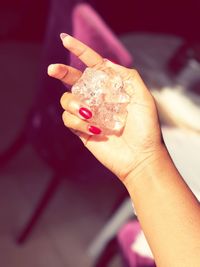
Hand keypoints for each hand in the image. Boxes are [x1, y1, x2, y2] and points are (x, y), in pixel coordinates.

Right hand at [48, 34, 162, 181]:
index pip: (93, 66)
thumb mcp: (142, 97)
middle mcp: (97, 99)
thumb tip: (104, 63)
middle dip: (62, 72)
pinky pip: (68, 119)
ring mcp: (88, 114)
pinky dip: (79, 122)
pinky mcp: (81, 129)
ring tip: (89, 113)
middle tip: (53, 69)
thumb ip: (126, 76)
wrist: (140, 157)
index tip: (65, 40)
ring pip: (67, 100)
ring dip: (74, 104)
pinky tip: (95, 129)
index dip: (80, 51)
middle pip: (73, 80)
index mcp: (111, 89)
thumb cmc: (146, 128)